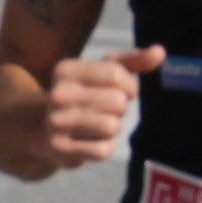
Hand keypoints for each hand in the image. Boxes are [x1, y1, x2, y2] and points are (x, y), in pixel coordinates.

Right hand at [35, 43, 162, 166]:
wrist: (41, 128)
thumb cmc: (82, 95)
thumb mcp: (100, 72)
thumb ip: (132, 61)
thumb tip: (160, 52)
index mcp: (66, 70)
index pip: (117, 74)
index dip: (130, 85)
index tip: (122, 91)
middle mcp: (58, 94)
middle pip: (117, 101)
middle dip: (120, 108)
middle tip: (105, 110)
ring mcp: (57, 123)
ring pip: (112, 126)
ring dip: (113, 127)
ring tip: (98, 125)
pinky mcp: (61, 149)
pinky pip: (104, 150)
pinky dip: (104, 147)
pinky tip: (90, 141)